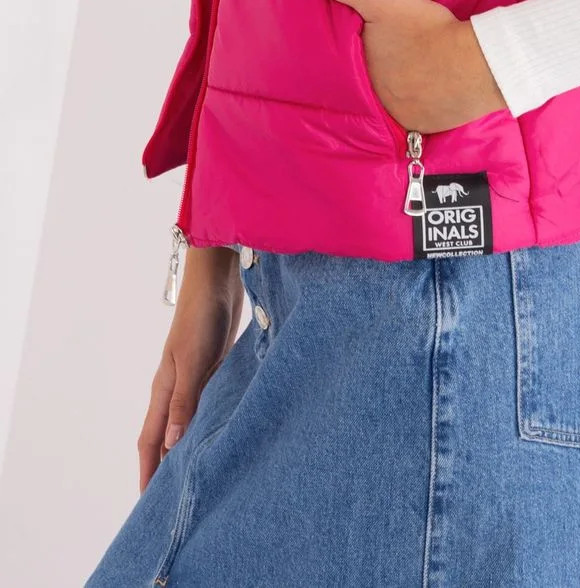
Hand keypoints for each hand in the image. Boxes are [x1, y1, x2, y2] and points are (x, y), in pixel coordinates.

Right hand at [137, 247, 242, 491]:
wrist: (217, 282)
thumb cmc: (201, 317)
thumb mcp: (192, 360)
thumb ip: (184, 400)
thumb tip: (172, 445)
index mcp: (163, 390)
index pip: (150, 442)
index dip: (148, 473)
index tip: (148, 506)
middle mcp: (174, 389)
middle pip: (165, 438)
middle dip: (165, 469)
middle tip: (172, 502)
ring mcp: (193, 379)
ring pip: (186, 424)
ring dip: (188, 449)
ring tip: (197, 477)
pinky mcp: (213, 369)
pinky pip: (206, 407)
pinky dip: (208, 426)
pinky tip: (221, 435)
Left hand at [282, 0, 508, 133]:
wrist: (476, 65)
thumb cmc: (425, 31)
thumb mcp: (378, 0)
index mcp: (358, 75)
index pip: (341, 69)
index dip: (345, 59)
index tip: (348, 52)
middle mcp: (374, 102)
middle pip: (364, 87)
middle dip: (367, 77)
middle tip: (378, 63)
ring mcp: (401, 118)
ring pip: (388, 105)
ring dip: (391, 93)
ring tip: (400, 78)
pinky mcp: (427, 127)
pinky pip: (413, 118)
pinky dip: (415, 107)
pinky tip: (423, 95)